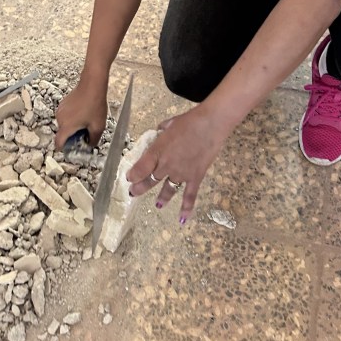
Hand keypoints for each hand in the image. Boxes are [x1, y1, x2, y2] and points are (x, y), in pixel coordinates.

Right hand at [55, 79, 107, 150]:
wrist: (92, 85)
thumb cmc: (95, 105)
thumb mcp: (98, 127)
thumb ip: (93, 140)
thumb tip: (90, 145)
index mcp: (66, 126)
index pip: (58, 143)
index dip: (64, 149)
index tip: (72, 149)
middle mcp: (60, 119)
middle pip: (63, 133)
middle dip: (72, 136)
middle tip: (85, 133)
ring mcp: (60, 110)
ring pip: (64, 124)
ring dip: (73, 126)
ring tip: (86, 121)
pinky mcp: (63, 104)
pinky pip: (66, 116)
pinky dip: (72, 118)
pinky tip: (84, 113)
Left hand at [127, 106, 231, 224]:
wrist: (210, 125)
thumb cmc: (189, 121)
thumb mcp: (170, 123)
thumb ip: (162, 130)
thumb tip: (161, 131)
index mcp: (157, 150)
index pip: (140, 168)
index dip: (133, 175)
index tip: (129, 178)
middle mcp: (166, 165)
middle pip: (150, 180)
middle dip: (141, 187)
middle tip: (134, 193)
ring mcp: (181, 173)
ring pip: (168, 189)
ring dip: (162, 197)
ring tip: (158, 204)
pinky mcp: (195, 177)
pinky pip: (189, 195)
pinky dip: (186, 208)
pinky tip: (182, 219)